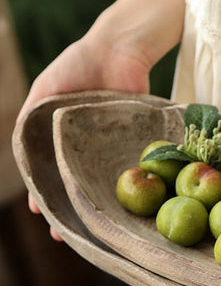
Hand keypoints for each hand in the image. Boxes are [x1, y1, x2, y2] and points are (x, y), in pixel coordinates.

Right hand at [19, 31, 151, 240]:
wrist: (121, 50)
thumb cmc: (79, 65)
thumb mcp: (46, 89)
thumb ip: (31, 117)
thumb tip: (20, 151)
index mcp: (61, 137)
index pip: (48, 172)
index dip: (44, 194)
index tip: (41, 214)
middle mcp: (85, 146)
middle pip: (76, 184)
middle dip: (71, 210)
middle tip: (68, 235)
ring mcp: (111, 147)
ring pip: (102, 183)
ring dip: (97, 207)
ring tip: (94, 231)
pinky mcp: (134, 143)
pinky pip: (131, 171)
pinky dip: (128, 189)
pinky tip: (125, 208)